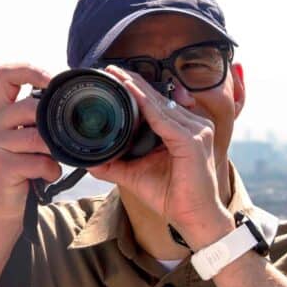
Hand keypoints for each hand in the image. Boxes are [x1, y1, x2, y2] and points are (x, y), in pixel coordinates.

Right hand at [0, 65, 61, 221]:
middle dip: (54, 123)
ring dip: (55, 150)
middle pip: (29, 107)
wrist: (4, 205)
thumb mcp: (31, 138)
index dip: (31, 70)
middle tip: (65, 137)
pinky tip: (49, 175)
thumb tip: (75, 102)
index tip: (55, 80)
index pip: (5, 74)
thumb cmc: (25, 168)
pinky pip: (39, 162)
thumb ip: (42, 119)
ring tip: (57, 159)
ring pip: (37, 137)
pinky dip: (52, 170)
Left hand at [87, 66, 232, 247]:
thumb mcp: (138, 175)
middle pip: (160, 98)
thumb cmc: (174, 197)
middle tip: (109, 68)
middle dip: (134, 82)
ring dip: (137, 88)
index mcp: (187, 129)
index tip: (114, 76)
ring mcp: (197, 131)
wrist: (194, 218)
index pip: (160, 102)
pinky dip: (146, 105)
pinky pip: (164, 118)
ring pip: (161, 104)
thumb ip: (117, 164)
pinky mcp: (192, 141)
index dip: (137, 88)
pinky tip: (130, 94)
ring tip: (116, 74)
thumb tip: (90, 160)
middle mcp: (196, 126)